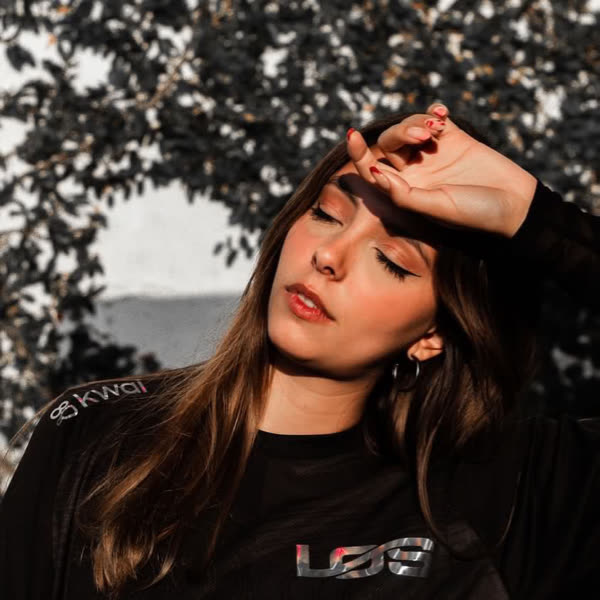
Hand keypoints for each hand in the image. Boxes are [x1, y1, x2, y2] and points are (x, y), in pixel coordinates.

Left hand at [346, 103, 537, 237]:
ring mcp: (434, 154)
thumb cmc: (473, 216)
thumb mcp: (435, 208)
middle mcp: (415, 172)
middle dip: (400, 132)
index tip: (352, 136)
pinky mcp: (456, 139)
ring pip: (411, 127)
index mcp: (404, 191)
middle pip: (390, 143)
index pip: (371, 170)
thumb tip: (376, 173)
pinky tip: (442, 115)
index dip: (358, 153)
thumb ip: (404, 193)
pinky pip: (435, 117)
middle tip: (423, 134)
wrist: (515, 207)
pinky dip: (434, 112)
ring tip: (436, 128)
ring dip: (418, 121)